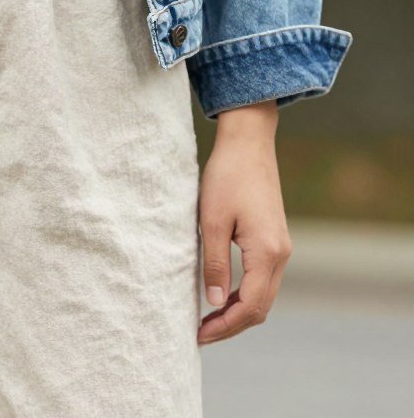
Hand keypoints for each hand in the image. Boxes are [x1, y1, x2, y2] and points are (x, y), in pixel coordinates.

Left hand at [197, 100, 291, 345]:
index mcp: (267, 253)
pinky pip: (262, 279)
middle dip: (231, 325)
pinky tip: (220, 295)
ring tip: (206, 320)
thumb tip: (213, 303)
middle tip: (199, 334)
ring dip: (237, 311)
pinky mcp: (274, 239)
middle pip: (260, 307)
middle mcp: (281, 254)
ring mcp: (281, 247)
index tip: (198, 335)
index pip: (250, 306)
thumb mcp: (212, 221)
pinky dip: (243, 294)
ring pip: (263, 295)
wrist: (248, 144)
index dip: (224, 326)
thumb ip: (214, 264)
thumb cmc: (226, 177)